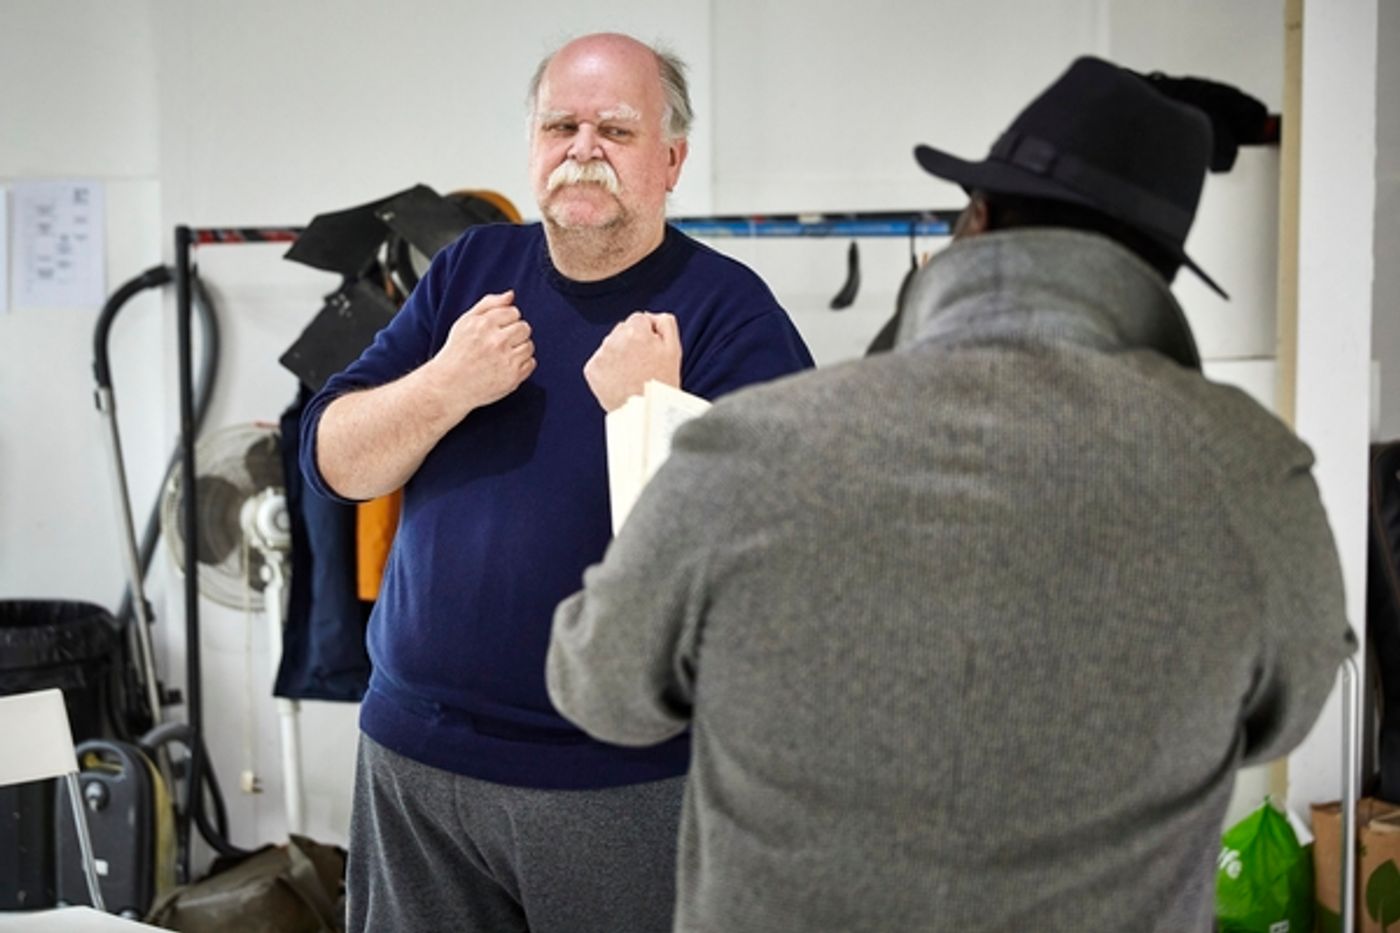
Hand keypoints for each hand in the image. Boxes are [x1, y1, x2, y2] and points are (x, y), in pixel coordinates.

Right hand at [425, 290, 535, 418]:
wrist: (449, 385)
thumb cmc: (457, 352)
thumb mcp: (465, 322)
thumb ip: (488, 304)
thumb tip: (511, 295)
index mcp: (483, 324)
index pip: (514, 312)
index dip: (507, 320)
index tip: (497, 330)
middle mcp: (496, 341)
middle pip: (524, 327)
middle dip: (515, 333)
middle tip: (500, 343)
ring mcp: (506, 360)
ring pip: (529, 345)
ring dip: (520, 349)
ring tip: (503, 355)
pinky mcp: (513, 377)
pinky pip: (531, 363)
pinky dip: (522, 365)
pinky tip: (506, 366)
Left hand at [584, 312, 681, 411]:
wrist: (645, 412)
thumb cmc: (662, 383)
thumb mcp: (674, 348)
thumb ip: (665, 322)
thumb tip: (650, 316)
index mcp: (636, 330)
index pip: (639, 319)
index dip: (647, 335)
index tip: (650, 351)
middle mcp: (615, 339)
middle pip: (622, 330)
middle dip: (631, 342)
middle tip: (642, 364)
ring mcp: (601, 355)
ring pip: (610, 345)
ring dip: (618, 354)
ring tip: (631, 374)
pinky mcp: (591, 369)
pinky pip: (599, 361)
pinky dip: (607, 368)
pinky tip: (619, 379)